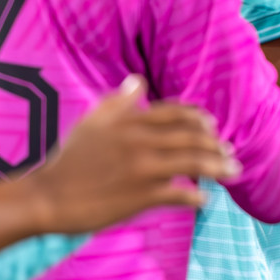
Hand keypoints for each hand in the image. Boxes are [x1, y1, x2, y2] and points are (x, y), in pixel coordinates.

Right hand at [23, 76, 237, 233]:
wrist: (47, 197)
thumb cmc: (69, 159)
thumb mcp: (91, 122)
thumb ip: (119, 101)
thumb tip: (138, 80)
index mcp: (130, 121)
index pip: (177, 114)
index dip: (199, 119)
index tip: (213, 127)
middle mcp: (140, 141)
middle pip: (192, 137)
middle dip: (216, 144)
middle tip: (230, 152)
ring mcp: (142, 169)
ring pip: (194, 162)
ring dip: (219, 167)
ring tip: (232, 172)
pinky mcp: (140, 197)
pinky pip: (180, 194)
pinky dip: (196, 197)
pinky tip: (204, 199)